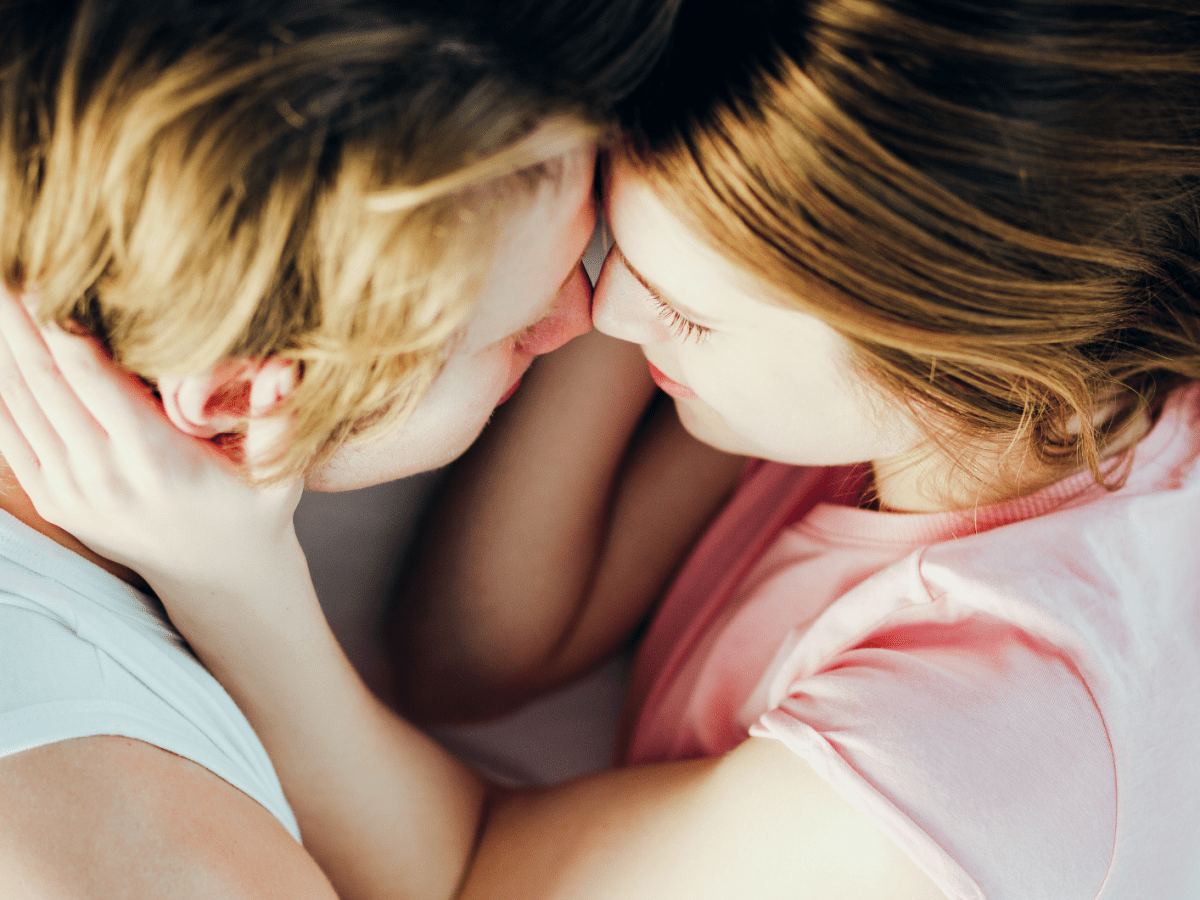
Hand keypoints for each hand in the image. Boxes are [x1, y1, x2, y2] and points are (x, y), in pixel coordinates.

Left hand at [0, 286, 302, 590]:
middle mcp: (104, 476)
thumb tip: (287, 366)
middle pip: (44, 379)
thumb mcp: (280, 475)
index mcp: (156, 462)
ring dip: (2, 343)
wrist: (221, 578)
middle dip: (18, 317)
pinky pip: (10, 434)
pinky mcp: (54, 499)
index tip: (44, 271)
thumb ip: (279, 419)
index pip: (92, 378)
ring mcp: (72, 490)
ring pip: (19, 402)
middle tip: (5, 260)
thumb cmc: (254, 511)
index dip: (60, 322)